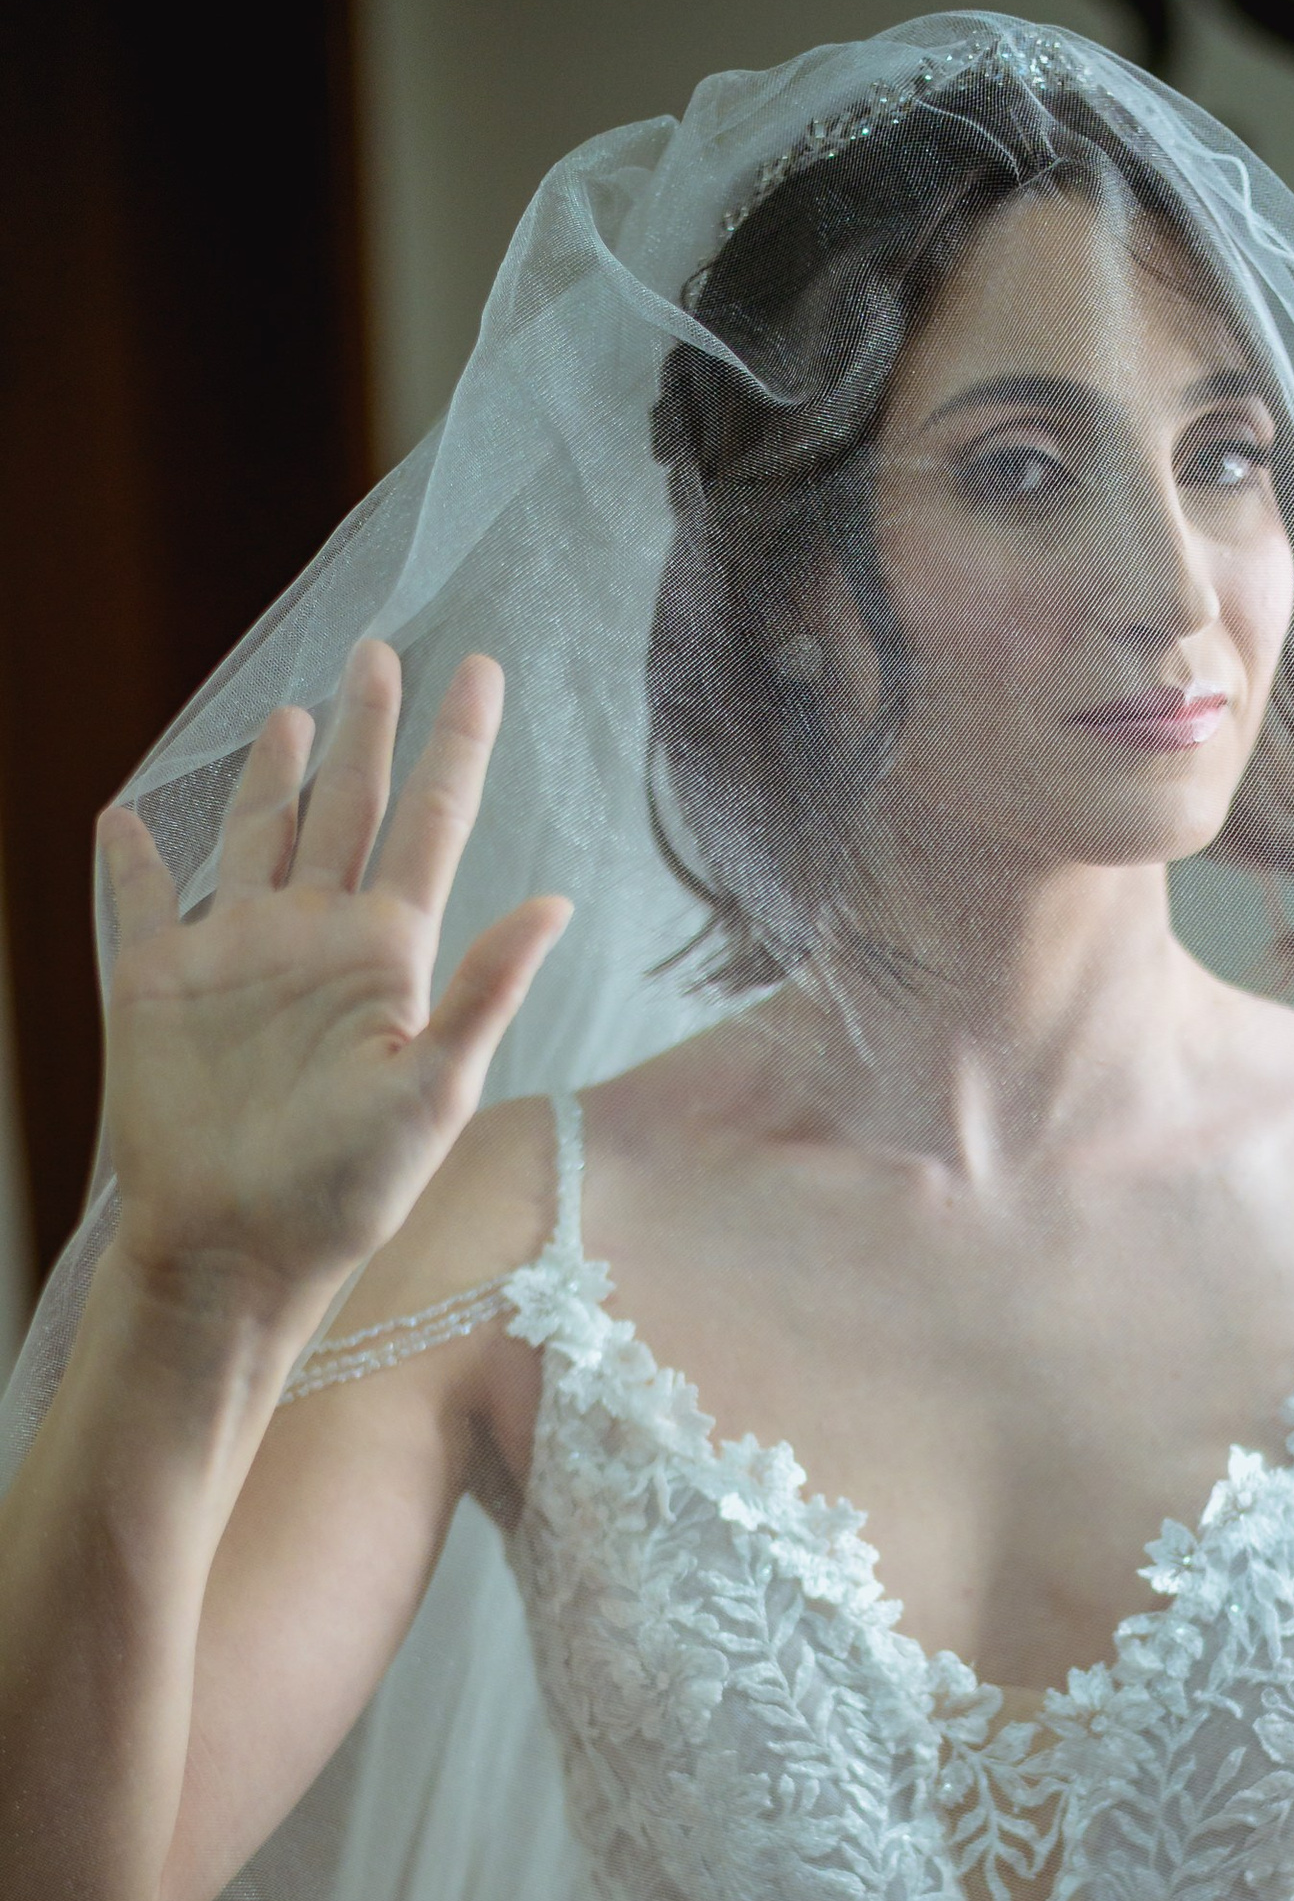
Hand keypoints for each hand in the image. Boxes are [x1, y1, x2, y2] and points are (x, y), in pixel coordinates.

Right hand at [97, 640, 570, 1322]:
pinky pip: (146, 899)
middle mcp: (316, 939)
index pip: (433, 823)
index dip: (457, 745)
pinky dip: (137, 854)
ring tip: (296, 710)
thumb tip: (557, 902)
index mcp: (389, 955)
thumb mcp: (433, 1093)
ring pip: (261, 833)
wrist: (234, 1249)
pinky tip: (130, 813)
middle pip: (350, 806)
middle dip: (369, 729)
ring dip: (276, 771)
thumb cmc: (344, 1191)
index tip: (480, 670)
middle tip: (382, 652)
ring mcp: (237, 955)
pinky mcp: (157, 980)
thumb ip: (486, 991)